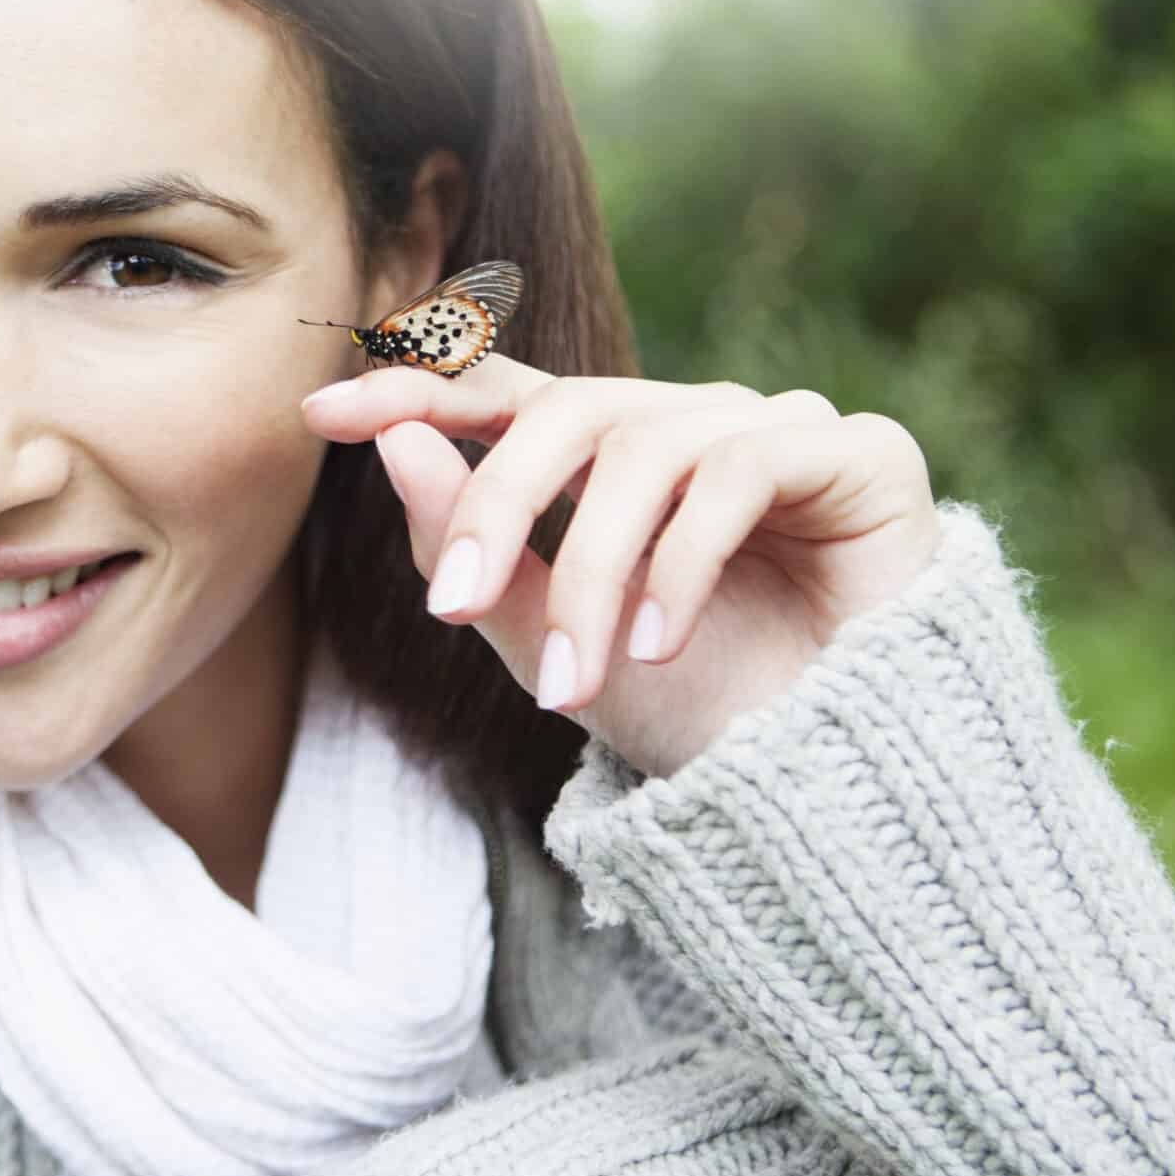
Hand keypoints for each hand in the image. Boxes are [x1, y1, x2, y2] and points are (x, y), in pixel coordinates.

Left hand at [301, 356, 940, 777]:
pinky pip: (741, 470)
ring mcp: (775, 428)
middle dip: (498, 507)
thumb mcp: (551, 644)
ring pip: (646, 450)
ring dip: (596, 574)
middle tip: (452, 606)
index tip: (318, 412)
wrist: (830, 787)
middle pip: (568, 414)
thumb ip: (475, 545)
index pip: (505, 394)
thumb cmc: (695, 713)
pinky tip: (660, 645)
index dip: (417, 388)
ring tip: (576, 687)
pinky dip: (683, 563)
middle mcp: (690, 424)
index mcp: (612, 456)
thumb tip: (394, 441)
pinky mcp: (856, 451)